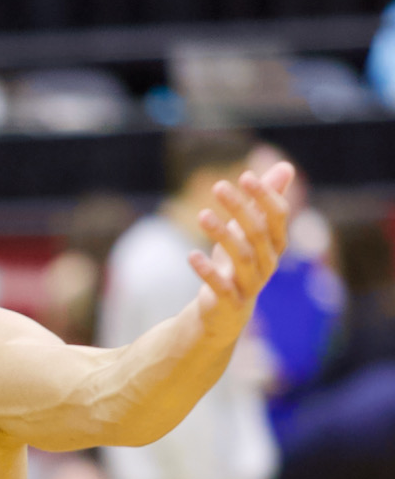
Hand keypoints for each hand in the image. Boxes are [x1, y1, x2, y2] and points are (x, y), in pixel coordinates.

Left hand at [188, 161, 292, 339]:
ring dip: (222, 234)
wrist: (226, 311)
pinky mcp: (230, 302)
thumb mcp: (250, 231)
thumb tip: (286, 167)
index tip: (245, 176)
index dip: (265, 196)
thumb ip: (264, 201)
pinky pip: (221, 286)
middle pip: (258, 232)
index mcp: (275, 244)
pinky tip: (191, 256)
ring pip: (242, 256)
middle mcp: (268, 263)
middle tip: (218, 186)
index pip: (278, 216)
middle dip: (240, 208)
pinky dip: (207, 271)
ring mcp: (251, 284)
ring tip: (202, 215)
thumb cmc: (239, 263)